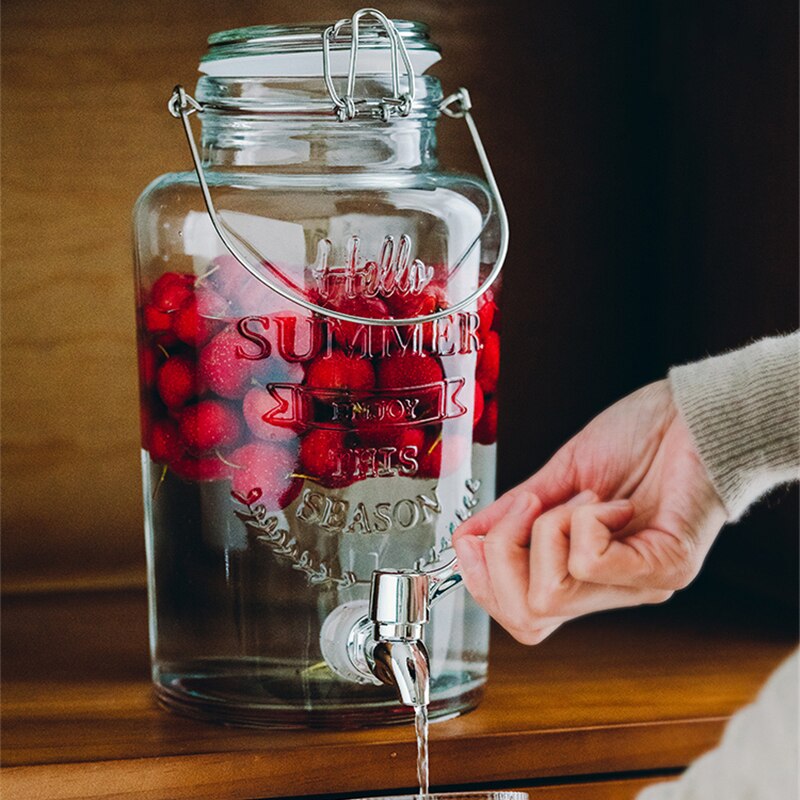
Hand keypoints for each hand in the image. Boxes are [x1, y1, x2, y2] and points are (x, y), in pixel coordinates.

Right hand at [452, 380, 726, 643]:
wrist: (694, 414)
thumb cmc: (637, 439)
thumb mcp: (559, 476)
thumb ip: (512, 513)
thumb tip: (465, 539)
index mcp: (581, 573)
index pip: (521, 616)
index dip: (482, 581)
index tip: (476, 534)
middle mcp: (608, 591)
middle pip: (528, 618)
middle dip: (502, 556)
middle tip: (526, 508)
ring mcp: (638, 585)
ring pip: (551, 594)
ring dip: (546, 530)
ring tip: (580, 498)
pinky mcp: (667, 568)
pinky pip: (591, 562)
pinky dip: (583, 521)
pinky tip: (609, 501)